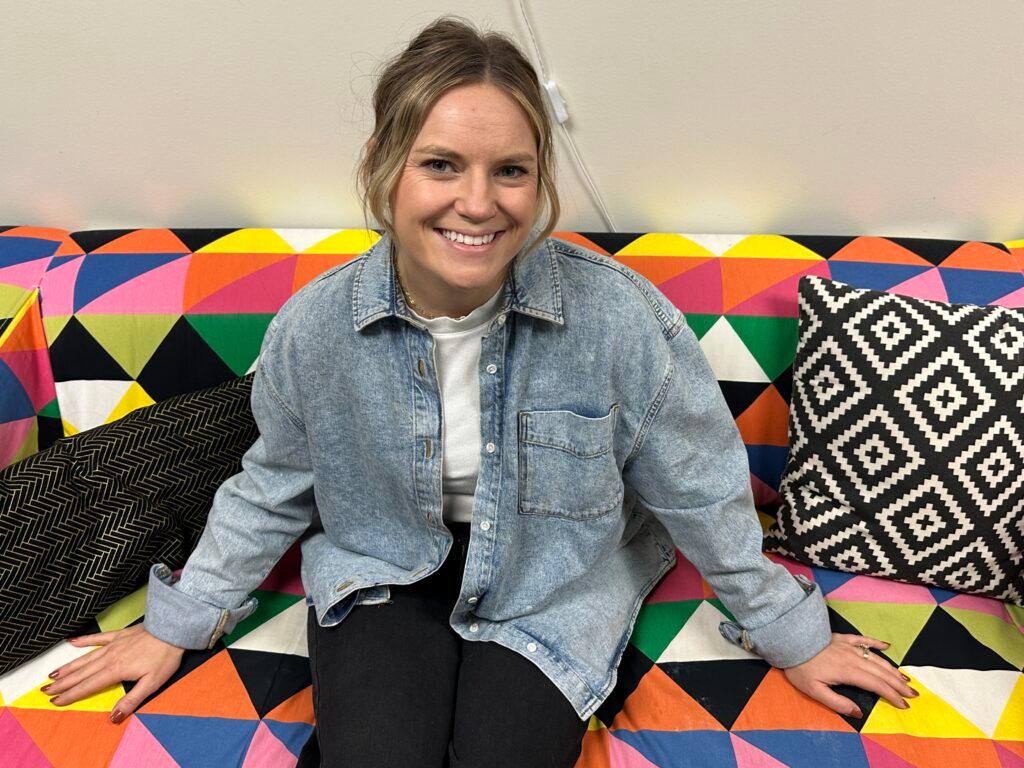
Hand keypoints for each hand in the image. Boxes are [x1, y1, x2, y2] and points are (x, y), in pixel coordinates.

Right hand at [40, 624, 184, 722]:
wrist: (173, 629)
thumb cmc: (165, 657)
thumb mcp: (152, 683)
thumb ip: (131, 700)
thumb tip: (113, 717)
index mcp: (115, 670)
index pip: (88, 686)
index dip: (71, 695)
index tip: (55, 701)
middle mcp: (110, 657)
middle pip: (81, 673)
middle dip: (63, 682)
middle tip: (45, 689)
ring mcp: (113, 644)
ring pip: (85, 657)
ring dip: (68, 666)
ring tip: (53, 673)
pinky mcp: (120, 634)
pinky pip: (98, 638)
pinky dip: (84, 640)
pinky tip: (72, 642)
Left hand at [782, 633, 918, 717]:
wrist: (789, 641)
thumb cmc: (800, 668)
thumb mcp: (815, 691)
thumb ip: (838, 703)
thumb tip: (858, 712)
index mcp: (848, 672)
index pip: (876, 685)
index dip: (892, 695)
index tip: (904, 705)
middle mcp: (853, 658)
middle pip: (881, 672)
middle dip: (899, 684)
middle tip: (914, 694)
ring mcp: (848, 646)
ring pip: (876, 658)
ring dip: (892, 668)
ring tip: (905, 678)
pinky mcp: (842, 638)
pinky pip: (863, 639)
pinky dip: (876, 643)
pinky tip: (886, 646)